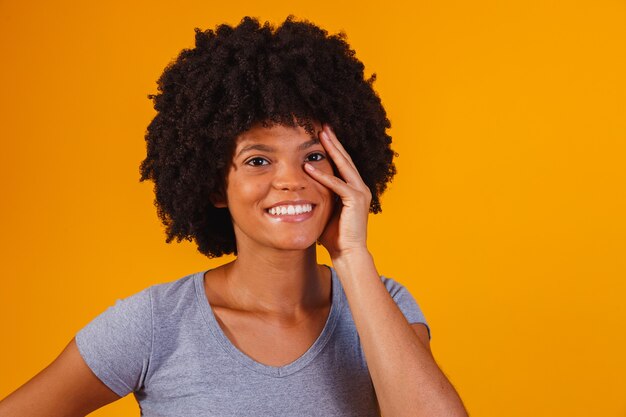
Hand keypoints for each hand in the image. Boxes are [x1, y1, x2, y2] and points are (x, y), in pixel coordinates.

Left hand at [304, 124, 371, 259]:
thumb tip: (299, 190)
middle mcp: (360, 187)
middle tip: (322, 126)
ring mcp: (360, 192)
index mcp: (353, 189)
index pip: (342, 163)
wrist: (348, 254)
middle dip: (333, 141)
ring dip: (331, 150)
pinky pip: (338, 184)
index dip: (332, 148)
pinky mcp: (356, 200)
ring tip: (320, 135)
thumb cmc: (334, 236)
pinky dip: (323, 176)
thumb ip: (317, 197)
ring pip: (344, 166)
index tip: (321, 135)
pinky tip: (309, 168)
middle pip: (345, 159)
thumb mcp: (324, 210)